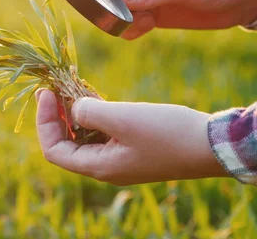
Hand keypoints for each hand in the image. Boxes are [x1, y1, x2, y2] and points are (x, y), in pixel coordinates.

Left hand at [35, 89, 228, 184]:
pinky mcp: (132, 148)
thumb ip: (89, 112)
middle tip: (52, 88)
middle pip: (65, 144)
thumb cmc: (166, 132)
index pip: (54, 150)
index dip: (43, 122)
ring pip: (83, 138)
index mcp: (98, 166)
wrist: (213, 145)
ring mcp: (119, 159)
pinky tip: (94, 97)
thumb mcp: (122, 117)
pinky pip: (102, 134)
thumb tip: (73, 108)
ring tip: (71, 88)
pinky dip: (93, 116)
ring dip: (73, 114)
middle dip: (55, 116)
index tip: (45, 93)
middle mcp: (105, 167)